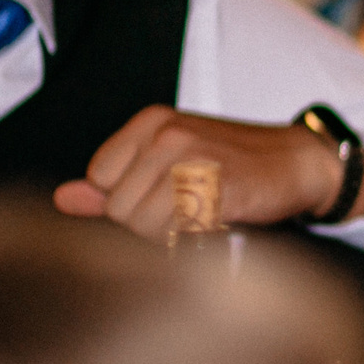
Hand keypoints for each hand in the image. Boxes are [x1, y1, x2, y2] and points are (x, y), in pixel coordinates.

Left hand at [54, 106, 363, 235]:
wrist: (300, 162)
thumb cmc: (233, 164)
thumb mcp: (169, 161)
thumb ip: (114, 183)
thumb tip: (64, 199)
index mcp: (151, 122)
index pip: (100, 177)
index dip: (126, 200)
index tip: (162, 197)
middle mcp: (168, 134)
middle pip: (120, 207)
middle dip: (148, 223)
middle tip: (187, 213)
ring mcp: (195, 158)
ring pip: (145, 224)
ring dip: (171, 237)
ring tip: (200, 220)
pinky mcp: (221, 188)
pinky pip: (180, 232)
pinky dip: (193, 241)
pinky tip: (215, 226)